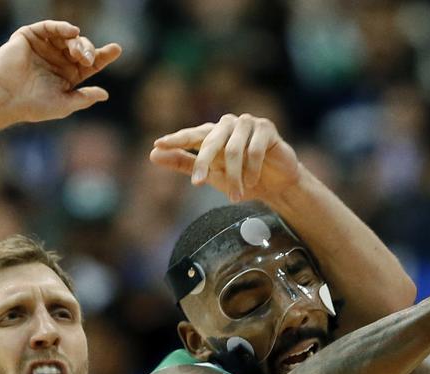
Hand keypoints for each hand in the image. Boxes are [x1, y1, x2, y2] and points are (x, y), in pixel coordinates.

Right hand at [0, 21, 120, 123]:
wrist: (6, 98)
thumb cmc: (33, 106)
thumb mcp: (64, 104)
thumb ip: (84, 98)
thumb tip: (105, 94)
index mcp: (68, 76)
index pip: (91, 63)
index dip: (104, 56)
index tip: (117, 49)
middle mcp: (58, 59)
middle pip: (82, 48)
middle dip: (88, 51)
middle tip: (87, 59)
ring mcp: (44, 47)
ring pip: (68, 37)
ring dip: (77, 42)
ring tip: (78, 54)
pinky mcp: (30, 37)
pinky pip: (49, 27)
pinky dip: (61, 27)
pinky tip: (72, 32)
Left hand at [150, 114, 301, 202]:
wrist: (276, 185)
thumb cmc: (242, 178)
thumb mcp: (211, 174)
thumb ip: (184, 163)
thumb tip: (153, 155)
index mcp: (213, 133)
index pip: (191, 134)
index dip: (175, 140)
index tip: (158, 145)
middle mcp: (228, 124)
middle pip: (210, 141)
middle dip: (203, 164)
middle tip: (197, 184)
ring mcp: (248, 124)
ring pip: (233, 149)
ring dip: (234, 176)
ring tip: (236, 194)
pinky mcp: (266, 129)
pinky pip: (254, 150)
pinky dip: (252, 170)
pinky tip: (253, 181)